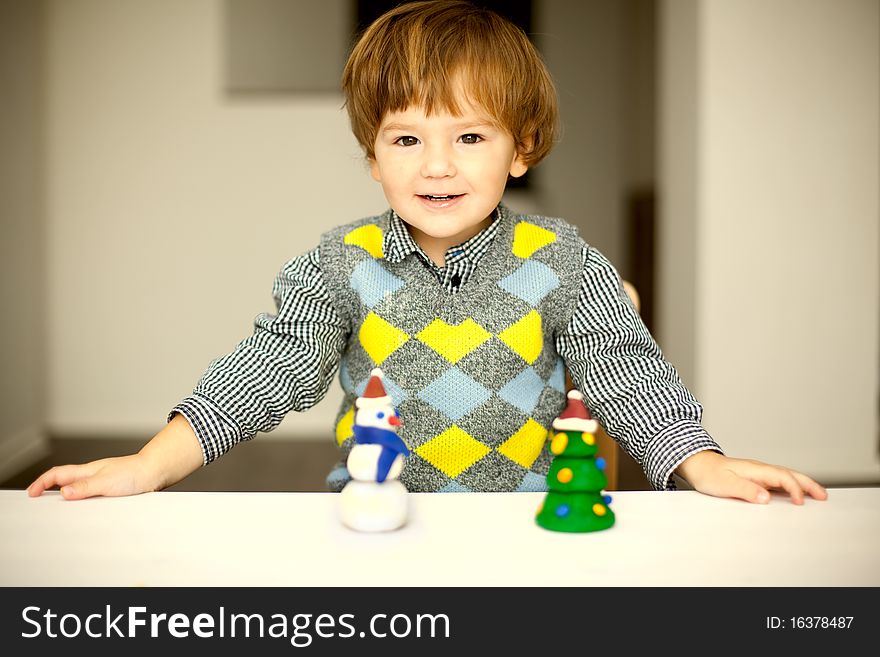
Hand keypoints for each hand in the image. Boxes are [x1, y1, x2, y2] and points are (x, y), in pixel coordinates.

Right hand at [26, 453, 159, 499]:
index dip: (42, 483)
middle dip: (49, 488)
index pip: (57, 474)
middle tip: (38, 499)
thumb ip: (85, 487)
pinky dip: (84, 501)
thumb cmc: (134, 473)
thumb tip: (64, 493)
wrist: (155, 473)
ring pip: (78, 489)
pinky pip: (92, 495)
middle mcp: (93, 475)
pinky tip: (85, 509)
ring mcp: (102, 481)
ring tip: (58, 507)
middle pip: (64, 480)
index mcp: (87, 471)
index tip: (32, 493)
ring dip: (67, 496)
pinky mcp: (112, 489)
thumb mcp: (106, 482)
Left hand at [676, 450, 827, 504]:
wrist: (696, 464)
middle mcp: (759, 469)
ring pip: (786, 476)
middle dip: (808, 484)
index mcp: (755, 470)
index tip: (801, 502)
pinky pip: (778, 481)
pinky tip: (793, 493)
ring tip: (817, 494)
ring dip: (802, 484)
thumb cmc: (708, 474)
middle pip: (790, 474)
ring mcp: (757, 473)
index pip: (782, 477)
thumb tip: (765, 498)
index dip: (794, 489)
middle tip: (823, 496)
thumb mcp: (724, 484)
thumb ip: (745, 491)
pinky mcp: (754, 478)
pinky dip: (790, 486)